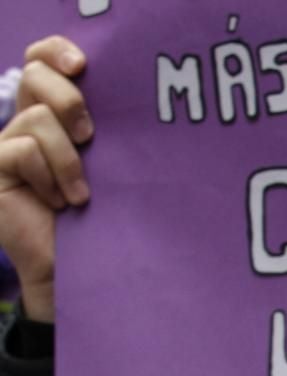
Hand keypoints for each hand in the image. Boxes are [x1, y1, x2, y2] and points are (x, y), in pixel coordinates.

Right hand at [0, 37, 91, 323]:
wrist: (85, 267)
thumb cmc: (106, 216)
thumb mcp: (111, 166)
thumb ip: (105, 130)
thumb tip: (128, 96)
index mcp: (56, 113)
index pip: (43, 60)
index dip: (55, 51)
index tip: (82, 65)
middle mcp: (28, 122)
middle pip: (35, 75)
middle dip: (68, 100)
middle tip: (90, 136)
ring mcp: (8, 145)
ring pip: (36, 119)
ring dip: (66, 159)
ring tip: (78, 194)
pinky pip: (22, 150)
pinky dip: (48, 176)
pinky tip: (57, 203)